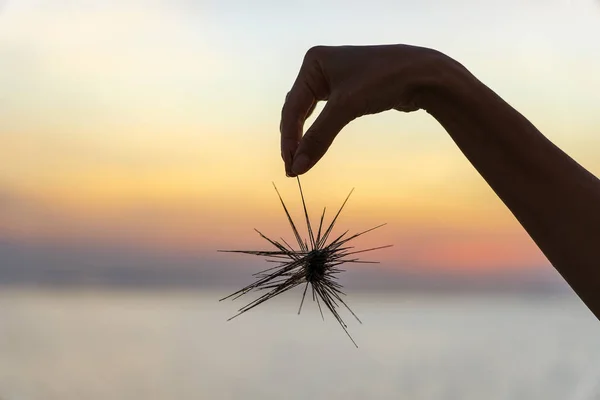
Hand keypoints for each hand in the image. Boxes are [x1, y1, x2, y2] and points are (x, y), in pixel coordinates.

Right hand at [279, 44, 449, 176]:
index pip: (292, 107)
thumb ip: (319, 137)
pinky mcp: (347, 91)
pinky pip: (324, 115)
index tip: (291, 166)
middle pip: (297, 110)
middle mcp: (320, 68)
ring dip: (304, 138)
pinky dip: (319, 131)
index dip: (289, 139)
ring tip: (299, 162)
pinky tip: (314, 146)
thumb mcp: (346, 107)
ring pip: (308, 114)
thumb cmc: (383, 80)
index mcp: (313, 62)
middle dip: (294, 140)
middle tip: (293, 169)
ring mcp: (333, 79)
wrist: (422, 74)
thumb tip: (298, 168)